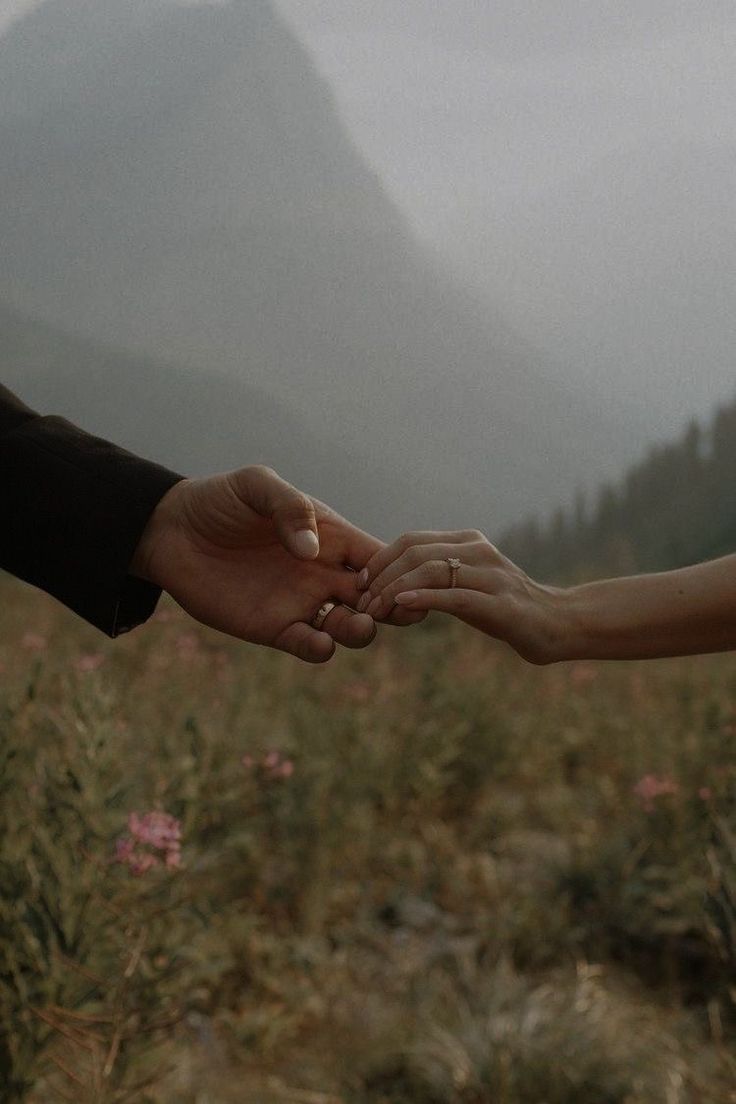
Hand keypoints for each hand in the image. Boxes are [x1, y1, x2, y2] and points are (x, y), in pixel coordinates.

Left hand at [130, 465, 416, 662]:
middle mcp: (323, 573)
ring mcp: (301, 602)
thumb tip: (313, 549)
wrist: (171, 531)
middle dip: (392, 608)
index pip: (378, 557)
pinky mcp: (273, 627)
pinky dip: (320, 649)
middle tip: (391, 611)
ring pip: (348, 626)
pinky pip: (308, 644)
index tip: (398, 579)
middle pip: (374, 597)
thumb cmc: (219, 500)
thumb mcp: (255, 486)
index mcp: (331, 536)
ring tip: (357, 626)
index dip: (395, 571)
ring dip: (361, 631)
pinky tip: (319, 642)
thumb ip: (288, 506)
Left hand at [356, 529, 566, 663]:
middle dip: (382, 578)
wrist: (559, 624)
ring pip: (431, 571)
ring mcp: (492, 576)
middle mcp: (479, 551)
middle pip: (416, 553)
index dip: (380, 561)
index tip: (360, 585)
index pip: (411, 541)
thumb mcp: (469, 585)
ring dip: (395, 591)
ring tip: (376, 611)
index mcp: (469, 541)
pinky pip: (456, 596)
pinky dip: (425, 598)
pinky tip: (403, 606)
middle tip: (362, 604)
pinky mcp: (501, 604)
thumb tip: (394, 584)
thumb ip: (438, 578)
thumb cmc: (507, 608)